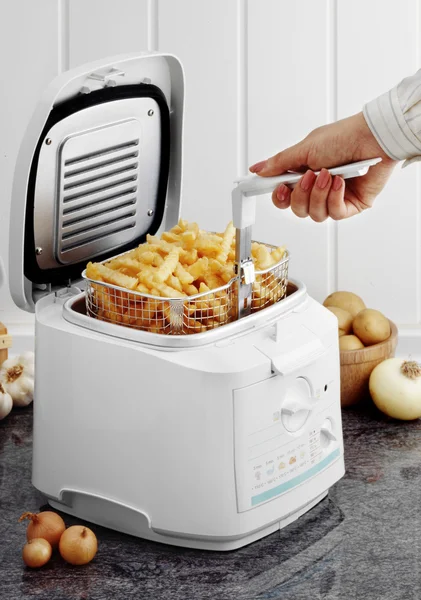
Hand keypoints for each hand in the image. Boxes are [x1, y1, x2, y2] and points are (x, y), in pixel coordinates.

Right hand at [249, 112, 397, 220]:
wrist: (373, 137)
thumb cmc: (343, 137)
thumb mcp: (305, 148)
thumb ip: (279, 163)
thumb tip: (257, 170)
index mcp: (304, 174)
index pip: (284, 196)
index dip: (279, 197)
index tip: (277, 188)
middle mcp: (318, 189)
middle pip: (297, 209)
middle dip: (301, 195)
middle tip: (309, 176)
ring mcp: (334, 198)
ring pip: (315, 214)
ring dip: (318, 195)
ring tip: (328, 175)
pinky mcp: (351, 205)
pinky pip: (334, 213)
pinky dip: (335, 198)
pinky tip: (341, 183)